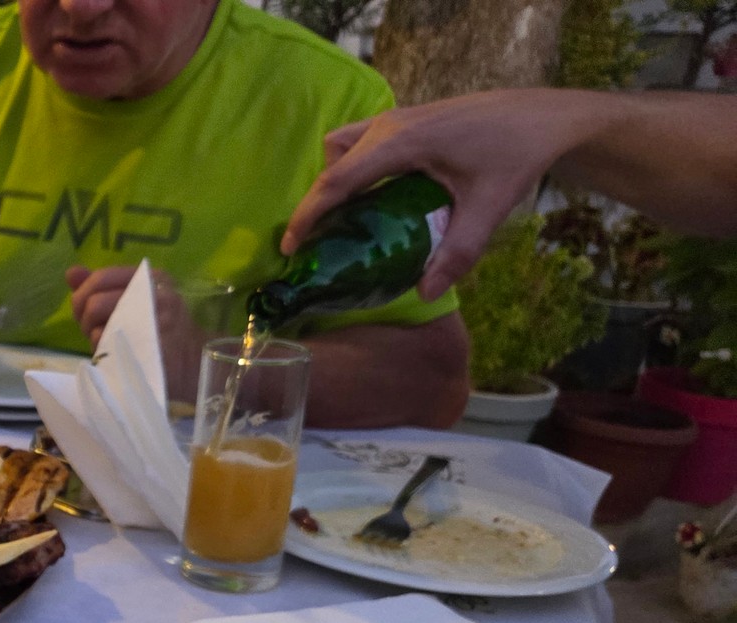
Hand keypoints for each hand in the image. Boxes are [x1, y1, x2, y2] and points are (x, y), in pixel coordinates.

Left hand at [66, 265, 207, 399]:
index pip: (101, 277)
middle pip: (95, 302)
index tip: (82, 311)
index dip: (81, 295)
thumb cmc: (156, 328)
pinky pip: (110, 346)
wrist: (191, 359)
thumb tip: (72, 273)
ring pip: (99, 325)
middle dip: (83, 319)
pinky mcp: (150, 347)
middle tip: (91, 331)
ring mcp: (155, 321)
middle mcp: (155, 293)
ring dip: (92, 336)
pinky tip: (113, 352)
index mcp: (149, 276)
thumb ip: (101, 285)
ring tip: (104, 341)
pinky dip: (103, 350)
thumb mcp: (131, 299)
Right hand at [281, 90, 594, 301]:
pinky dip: (354, 168)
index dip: (308, 214)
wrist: (544, 117)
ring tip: (349, 220)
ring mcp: (398, 118)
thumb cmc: (517, 156)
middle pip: (333, 163)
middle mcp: (391, 125)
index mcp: (403, 142)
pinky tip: (376, 198)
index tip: (289, 246)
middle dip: (319, 201)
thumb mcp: (488, 208)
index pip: (337, 179)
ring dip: (337, 180)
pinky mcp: (407, 120)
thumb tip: (425, 294)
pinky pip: (362, 143)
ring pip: (343, 147)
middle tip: (320, 242)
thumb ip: (457, 253)